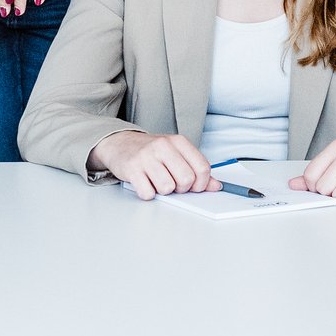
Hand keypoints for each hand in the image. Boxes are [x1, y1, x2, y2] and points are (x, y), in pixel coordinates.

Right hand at [92, 130, 220, 199]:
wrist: (119, 144)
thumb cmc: (151, 151)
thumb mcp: (176, 154)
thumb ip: (196, 169)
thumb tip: (216, 186)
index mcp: (178, 141)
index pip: (202, 168)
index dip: (201, 184)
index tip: (194, 187)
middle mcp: (163, 146)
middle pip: (186, 180)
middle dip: (182, 189)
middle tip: (173, 184)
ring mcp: (146, 157)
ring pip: (167, 188)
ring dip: (163, 191)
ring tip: (157, 181)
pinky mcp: (132, 169)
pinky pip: (148, 193)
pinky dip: (148, 193)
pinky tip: (145, 183)